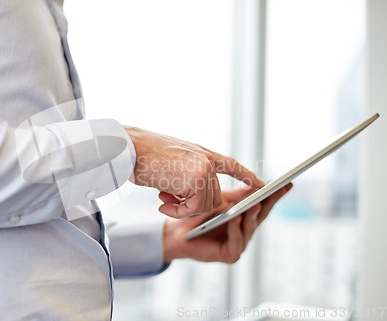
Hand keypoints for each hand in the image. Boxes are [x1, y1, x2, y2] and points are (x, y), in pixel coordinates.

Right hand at [125, 126, 263, 218]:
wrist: (129, 147)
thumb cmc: (142, 154)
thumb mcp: (170, 161)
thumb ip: (186, 173)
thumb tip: (187, 193)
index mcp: (201, 153)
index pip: (231, 164)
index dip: (245, 175)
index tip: (261, 184)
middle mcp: (207, 159)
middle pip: (214, 197)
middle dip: (192, 205)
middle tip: (168, 201)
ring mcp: (204, 168)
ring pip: (205, 204)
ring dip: (182, 209)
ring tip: (163, 199)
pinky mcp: (197, 178)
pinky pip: (195, 208)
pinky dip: (177, 212)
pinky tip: (162, 203)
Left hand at [162, 183, 292, 262]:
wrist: (177, 232)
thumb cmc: (199, 216)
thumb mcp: (221, 201)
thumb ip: (239, 195)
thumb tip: (258, 183)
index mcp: (246, 217)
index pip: (264, 204)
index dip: (276, 195)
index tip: (288, 182)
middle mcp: (246, 231)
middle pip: (261, 215)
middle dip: (270, 202)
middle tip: (277, 190)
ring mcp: (239, 243)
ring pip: (249, 227)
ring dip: (252, 215)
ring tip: (255, 202)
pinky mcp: (229, 254)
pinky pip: (236, 240)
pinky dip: (235, 228)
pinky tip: (234, 216)